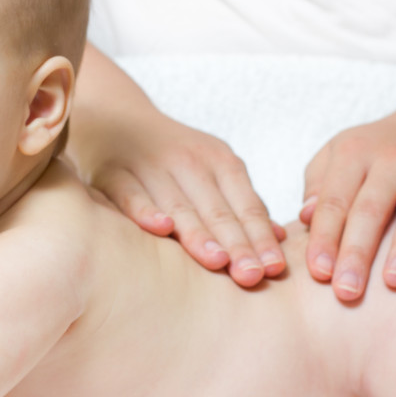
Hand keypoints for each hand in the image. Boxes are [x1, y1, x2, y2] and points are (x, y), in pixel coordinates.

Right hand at [77, 109, 285, 286]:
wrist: (117, 120)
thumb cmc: (175, 158)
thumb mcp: (214, 171)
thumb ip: (244, 205)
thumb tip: (281, 240)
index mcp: (220, 161)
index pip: (246, 206)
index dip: (260, 238)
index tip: (274, 269)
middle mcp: (189, 160)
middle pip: (217, 210)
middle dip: (237, 244)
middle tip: (252, 276)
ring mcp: (150, 166)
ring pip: (179, 205)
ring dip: (198, 234)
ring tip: (218, 261)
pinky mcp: (114, 174)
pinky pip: (132, 195)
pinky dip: (146, 210)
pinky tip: (162, 228)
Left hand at [301, 105, 395, 300]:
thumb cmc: (376, 155)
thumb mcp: (338, 158)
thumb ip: (318, 188)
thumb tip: (304, 219)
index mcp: (353, 153)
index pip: (334, 200)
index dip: (325, 237)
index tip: (318, 274)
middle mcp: (393, 155)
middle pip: (371, 207)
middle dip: (358, 252)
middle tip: (347, 292)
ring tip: (394, 282)